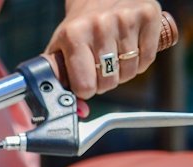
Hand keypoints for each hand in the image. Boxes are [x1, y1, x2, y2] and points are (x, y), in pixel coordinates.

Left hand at [47, 0, 162, 98]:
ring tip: (113, 61)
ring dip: (122, 74)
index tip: (85, 85)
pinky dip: (140, 64)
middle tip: (99, 72)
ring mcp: (126, 19)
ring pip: (130, 72)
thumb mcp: (60, 49)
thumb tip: (80, 111)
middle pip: (109, 81)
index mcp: (73, 35)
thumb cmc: (78, 26)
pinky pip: (147, 59)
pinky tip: (129, 53)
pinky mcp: (148, 15)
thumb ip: (61, 80)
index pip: (85, 85)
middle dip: (104, 83)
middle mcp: (100, 26)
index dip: (86, 91)